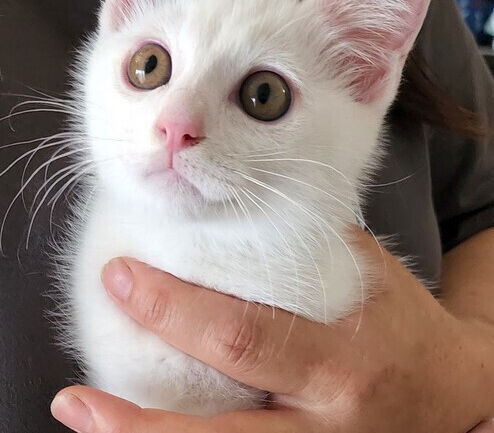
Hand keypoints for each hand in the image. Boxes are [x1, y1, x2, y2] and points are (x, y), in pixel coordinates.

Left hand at [51, 229, 493, 431]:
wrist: (463, 399)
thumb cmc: (407, 326)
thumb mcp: (365, 277)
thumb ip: (303, 248)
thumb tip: (239, 210)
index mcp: (341, 359)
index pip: (244, 335)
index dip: (175, 310)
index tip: (123, 280)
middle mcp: (328, 425)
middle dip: (138, 420)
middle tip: (76, 396)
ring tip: (88, 426)